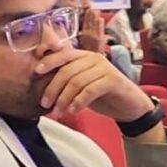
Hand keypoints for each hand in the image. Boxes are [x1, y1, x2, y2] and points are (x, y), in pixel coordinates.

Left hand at [36, 50, 154, 121]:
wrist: (129, 106)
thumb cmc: (102, 95)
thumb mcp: (81, 86)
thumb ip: (66, 81)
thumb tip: (41, 87)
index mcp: (83, 56)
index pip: (62, 54)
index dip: (48, 61)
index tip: (36, 71)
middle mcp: (93, 58)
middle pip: (66, 71)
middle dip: (52, 89)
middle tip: (46, 104)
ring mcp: (104, 68)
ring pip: (76, 81)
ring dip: (64, 99)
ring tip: (58, 112)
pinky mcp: (113, 80)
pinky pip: (90, 90)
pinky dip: (78, 102)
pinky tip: (73, 111)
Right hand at [79, 9, 105, 52]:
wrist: (92, 59)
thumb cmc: (85, 52)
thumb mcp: (80, 44)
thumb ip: (80, 36)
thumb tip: (80, 29)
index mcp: (83, 34)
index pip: (85, 23)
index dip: (86, 16)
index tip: (87, 9)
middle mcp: (88, 34)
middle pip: (90, 22)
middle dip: (91, 14)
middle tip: (91, 7)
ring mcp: (95, 35)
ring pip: (95, 24)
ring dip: (95, 17)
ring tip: (95, 10)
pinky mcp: (101, 38)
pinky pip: (100, 29)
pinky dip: (100, 24)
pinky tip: (101, 19)